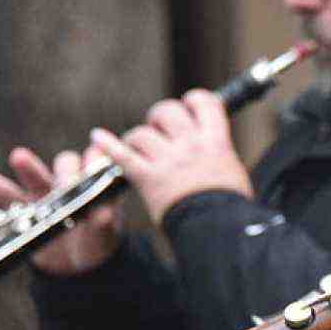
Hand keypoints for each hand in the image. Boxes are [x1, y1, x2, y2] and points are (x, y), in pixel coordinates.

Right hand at [0, 146, 119, 274]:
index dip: (94, 160)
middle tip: (65, 182)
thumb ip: (103, 224)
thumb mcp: (102, 237)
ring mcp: (43, 194)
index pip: (94, 162)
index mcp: (93, 184)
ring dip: (28, 167)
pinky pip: (4, 194)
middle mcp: (67, 184)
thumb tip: (104, 215)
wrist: (75, 267)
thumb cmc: (95, 245)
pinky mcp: (22, 210)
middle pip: (65, 165)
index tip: (94, 164)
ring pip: (34, 176)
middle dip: (65, 171)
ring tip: (19, 157)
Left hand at [90, 89, 251, 226]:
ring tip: (138, 145)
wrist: (217, 229)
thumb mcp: (233, 172)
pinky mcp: (148, 178)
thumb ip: (220, 156)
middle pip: (168, 112)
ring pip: (142, 133)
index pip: (205, 103)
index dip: (193, 101)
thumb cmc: (230, 207)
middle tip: (158, 128)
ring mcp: (167, 161)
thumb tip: (216, 153)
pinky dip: (108, 144)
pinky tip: (97, 135)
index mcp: (216, 141)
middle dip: (159, 116)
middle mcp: (190, 145)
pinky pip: (123, 156)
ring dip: (137, 137)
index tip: (188, 106)